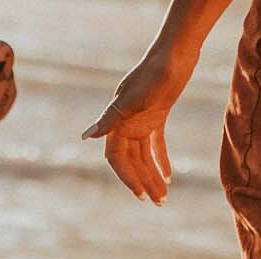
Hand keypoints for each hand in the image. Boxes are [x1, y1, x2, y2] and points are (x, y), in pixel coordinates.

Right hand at [82, 49, 191, 204]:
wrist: (174, 54)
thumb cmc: (152, 73)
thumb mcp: (131, 99)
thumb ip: (109, 119)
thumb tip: (86, 136)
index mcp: (117, 121)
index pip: (116, 158)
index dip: (127, 177)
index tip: (140, 194)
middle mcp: (126, 123)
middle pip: (132, 161)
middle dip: (144, 181)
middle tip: (158, 202)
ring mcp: (141, 120)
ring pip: (144, 155)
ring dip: (153, 175)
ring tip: (164, 195)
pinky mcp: (156, 115)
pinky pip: (156, 143)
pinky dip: (161, 159)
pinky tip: (168, 175)